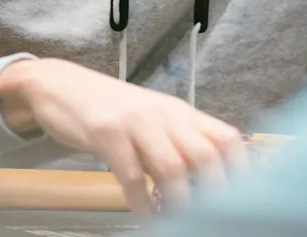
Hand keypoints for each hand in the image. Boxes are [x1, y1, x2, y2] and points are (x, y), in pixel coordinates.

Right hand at [0, 57, 247, 214]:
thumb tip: (209, 181)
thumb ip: (179, 143)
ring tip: (180, 222)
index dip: (240, 170)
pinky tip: (145, 215)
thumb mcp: (153, 119)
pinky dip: (141, 201)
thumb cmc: (112, 109)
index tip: (244, 200)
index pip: (225, 138)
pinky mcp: (106, 132)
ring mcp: (136, 122)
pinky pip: (130, 174)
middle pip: (205, 154)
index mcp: (181, 112)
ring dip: (179, 201)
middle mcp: (164, 114)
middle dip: (214, 192)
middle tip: (214, 218)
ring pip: (171, 166)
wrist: (62, 85)